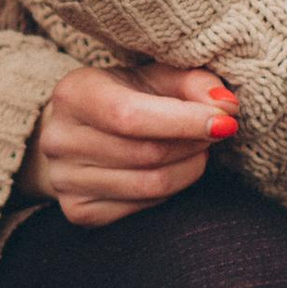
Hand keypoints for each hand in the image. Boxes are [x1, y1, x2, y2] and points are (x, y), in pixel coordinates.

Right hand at [22, 62, 236, 228]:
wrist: (77, 131)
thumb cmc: (124, 96)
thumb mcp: (155, 77)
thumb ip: (193, 83)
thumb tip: (227, 106)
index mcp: (73, 94)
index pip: (130, 116)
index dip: (184, 121)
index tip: (225, 121)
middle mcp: (59, 138)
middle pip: (147, 154)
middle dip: (193, 144)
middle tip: (214, 132)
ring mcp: (64, 179)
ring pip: (149, 185)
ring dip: (188, 168)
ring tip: (196, 150)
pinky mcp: (77, 210)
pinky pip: (142, 207)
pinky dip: (170, 191)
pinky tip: (171, 170)